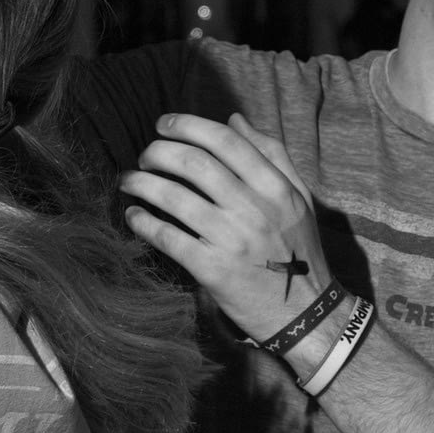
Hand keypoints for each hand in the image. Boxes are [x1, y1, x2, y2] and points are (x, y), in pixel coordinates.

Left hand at [117, 112, 326, 345]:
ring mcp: (232, 239)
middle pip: (193, 162)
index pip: (224, 140)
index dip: (186, 125)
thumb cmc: (299, 252)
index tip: (163, 125)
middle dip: (158, 151)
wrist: (305, 313)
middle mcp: (254, 209)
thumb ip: (272, 155)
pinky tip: (133, 217)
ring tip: (128, 181)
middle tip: (144, 156)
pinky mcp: (212, 269)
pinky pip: (167, 238)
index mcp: (275, 187)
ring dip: (141, 183)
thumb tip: (234, 118)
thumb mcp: (298, 199)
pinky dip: (144, 223)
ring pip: (174, 197)